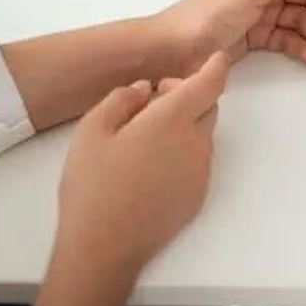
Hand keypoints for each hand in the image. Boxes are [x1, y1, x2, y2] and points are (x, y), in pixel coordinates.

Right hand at [53, 52, 228, 271]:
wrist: (104, 248)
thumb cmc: (93, 186)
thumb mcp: (91, 131)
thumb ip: (121, 99)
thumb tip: (144, 90)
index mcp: (171, 121)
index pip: (210, 84)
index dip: (215, 67)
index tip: (215, 58)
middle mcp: (195, 144)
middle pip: (207, 107)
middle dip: (189, 95)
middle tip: (154, 100)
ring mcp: (200, 172)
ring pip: (202, 135)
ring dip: (184, 125)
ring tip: (145, 137)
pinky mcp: (197, 196)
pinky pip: (197, 161)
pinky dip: (183, 152)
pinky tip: (150, 167)